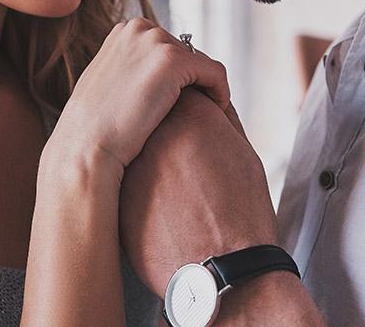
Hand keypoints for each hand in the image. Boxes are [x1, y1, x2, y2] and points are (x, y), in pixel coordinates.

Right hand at [48, 19, 231, 173]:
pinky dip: (221, 92)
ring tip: (206, 113)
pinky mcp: (173, 60)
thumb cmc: (94, 128)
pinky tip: (218, 112)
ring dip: (206, 87)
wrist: (85, 147)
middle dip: (192, 80)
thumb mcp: (108, 84)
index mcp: (124, 30)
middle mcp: (139, 28)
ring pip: (202, 63)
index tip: (181, 101)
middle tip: (197, 109)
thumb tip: (148, 75)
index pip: (168, 46)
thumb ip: (129, 69)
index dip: (178, 76)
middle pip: (187, 52)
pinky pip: (214, 73)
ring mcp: (155, 41)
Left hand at [119, 89, 278, 294]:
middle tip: (191, 160)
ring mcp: (133, 162)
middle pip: (156, 116)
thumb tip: (211, 102)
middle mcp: (157, 133)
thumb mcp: (245, 153)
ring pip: (139, 147)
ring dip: (154, 157)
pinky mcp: (119, 193)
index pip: (183, 91)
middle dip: (169, 130)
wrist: (225, 271)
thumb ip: (223, 118)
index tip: (203, 132)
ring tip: (181, 187)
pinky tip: (166, 207)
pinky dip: (144, 186)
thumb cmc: (243, 214)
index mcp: (192, 116)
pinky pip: (128, 177)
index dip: (195, 111)